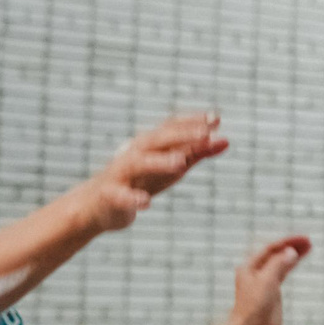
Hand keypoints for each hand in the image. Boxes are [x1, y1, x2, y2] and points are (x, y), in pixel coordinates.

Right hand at [75, 114, 230, 231]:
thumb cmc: (141, 181)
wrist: (97, 206)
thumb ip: (197, 153)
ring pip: (138, 163)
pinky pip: (120, 196)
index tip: (216, 118)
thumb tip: (226, 139)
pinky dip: (132, 198)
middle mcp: (134, 154)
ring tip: (180, 163)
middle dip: (181, 135)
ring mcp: (120, 174)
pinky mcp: (110, 196)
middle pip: (157, 140)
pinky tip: (146, 203)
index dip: (193, 122)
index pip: (171, 127)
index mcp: (150, 145)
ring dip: (159, 161)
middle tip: (206, 133)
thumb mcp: (172, 167)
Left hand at [226, 237, 312, 324]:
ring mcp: (264, 281)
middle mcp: (256, 271)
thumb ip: (279, 264)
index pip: (272, 249)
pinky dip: (291, 265)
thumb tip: (291, 252)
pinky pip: (282, 273)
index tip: (304, 239)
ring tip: (308, 248)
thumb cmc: (254, 305)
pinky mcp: (272, 291)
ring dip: (293, 255)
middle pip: (276, 254)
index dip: (288, 242)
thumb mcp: (267, 281)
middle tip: (309, 242)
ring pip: (281, 263)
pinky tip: (298, 261)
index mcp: (250, 266)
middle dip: (292, 247)